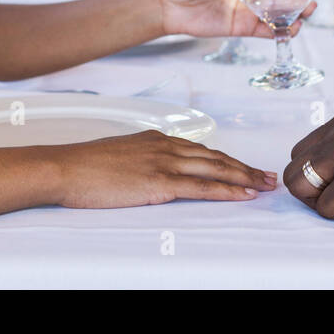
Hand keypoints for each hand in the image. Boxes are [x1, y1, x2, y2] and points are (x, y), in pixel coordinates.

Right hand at [55, 130, 276, 207]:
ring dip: (245, 178)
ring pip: (216, 169)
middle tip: (268, 176)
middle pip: (216, 158)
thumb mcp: (120, 155)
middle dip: (245, 168)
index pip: (202, 150)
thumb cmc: (85, 166)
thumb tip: (151, 169)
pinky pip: (202, 186)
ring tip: (264, 186)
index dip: (228, 160)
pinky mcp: (159, 181)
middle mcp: (167, 146)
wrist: (66, 167)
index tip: (246, 167)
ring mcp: (165, 163)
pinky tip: (243, 195)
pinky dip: (227, 190)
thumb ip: (142, 159)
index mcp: (158, 139)